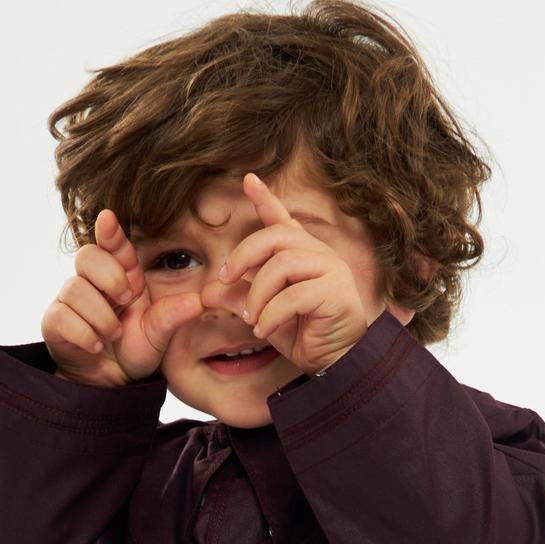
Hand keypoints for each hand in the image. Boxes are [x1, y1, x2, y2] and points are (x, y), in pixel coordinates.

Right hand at [41, 207, 203, 386]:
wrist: (111, 384)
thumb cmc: (134, 352)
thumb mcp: (158, 336)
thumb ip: (173, 316)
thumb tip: (199, 301)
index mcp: (122, 275)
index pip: (112, 244)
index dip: (109, 231)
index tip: (108, 219)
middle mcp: (93, 281)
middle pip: (87, 255)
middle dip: (109, 277)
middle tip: (125, 301)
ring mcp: (70, 299)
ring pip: (75, 288)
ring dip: (100, 316)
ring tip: (112, 336)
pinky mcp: (55, 321)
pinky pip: (63, 316)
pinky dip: (84, 333)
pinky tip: (95, 345)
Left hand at [200, 171, 375, 373]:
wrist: (336, 364)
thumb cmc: (304, 335)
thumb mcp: (263, 314)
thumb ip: (240, 298)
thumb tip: (208, 290)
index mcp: (301, 254)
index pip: (282, 220)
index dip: (265, 199)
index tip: (248, 180)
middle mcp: (318, 255)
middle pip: (276, 236)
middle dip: (244, 255)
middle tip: (224, 279)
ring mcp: (330, 271)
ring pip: (283, 265)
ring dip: (258, 293)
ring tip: (252, 319)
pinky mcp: (337, 293)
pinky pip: (294, 296)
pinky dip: (271, 314)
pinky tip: (264, 329)